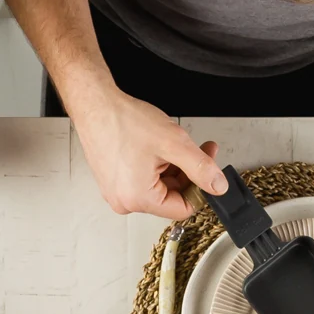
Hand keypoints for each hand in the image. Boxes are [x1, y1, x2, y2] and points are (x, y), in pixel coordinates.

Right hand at [67, 86, 225, 218]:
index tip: (208, 169)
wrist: (95, 105)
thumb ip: (200, 168)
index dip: (200, 188)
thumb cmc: (123, 121)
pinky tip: (157, 146)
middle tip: (200, 149)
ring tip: (172, 142)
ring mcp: (117, 192)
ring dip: (173, 167)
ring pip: (159, 187)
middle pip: (170, 197)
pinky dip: (157, 165)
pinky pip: (144, 180)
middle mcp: (124, 201)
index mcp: (138, 199)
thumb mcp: (173, 144)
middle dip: (187, 174)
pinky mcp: (113, 182)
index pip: (182, 209)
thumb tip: (218, 186)